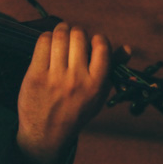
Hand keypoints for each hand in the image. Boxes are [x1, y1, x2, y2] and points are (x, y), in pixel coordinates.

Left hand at [16, 22, 115, 163]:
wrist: (47, 134)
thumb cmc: (76, 111)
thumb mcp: (98, 95)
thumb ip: (112, 70)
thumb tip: (126, 48)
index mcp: (96, 84)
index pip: (102, 46)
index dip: (96, 38)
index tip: (91, 42)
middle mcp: (77, 80)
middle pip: (78, 36)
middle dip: (76, 31)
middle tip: (72, 35)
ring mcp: (55, 77)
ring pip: (60, 36)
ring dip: (61, 30)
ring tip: (61, 33)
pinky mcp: (36, 75)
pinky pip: (42, 43)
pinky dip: (46, 37)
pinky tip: (48, 43)